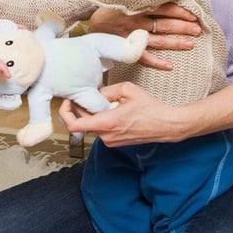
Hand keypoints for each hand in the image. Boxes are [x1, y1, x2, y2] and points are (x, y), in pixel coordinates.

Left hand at [58, 81, 184, 146]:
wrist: (166, 125)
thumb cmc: (150, 108)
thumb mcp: (127, 90)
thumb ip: (106, 90)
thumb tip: (94, 93)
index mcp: (106, 123)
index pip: (73, 125)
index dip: (65, 113)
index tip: (67, 102)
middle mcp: (106, 136)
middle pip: (82, 123)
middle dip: (81, 109)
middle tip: (88, 95)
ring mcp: (111, 141)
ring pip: (92, 126)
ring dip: (93, 114)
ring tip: (106, 102)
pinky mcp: (115, 142)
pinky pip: (101, 129)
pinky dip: (102, 119)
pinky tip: (113, 110)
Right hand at [89, 3, 199, 68]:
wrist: (89, 23)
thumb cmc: (110, 7)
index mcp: (136, 5)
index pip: (162, 7)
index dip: (179, 11)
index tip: (194, 14)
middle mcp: (135, 20)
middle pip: (163, 24)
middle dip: (182, 26)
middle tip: (198, 29)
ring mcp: (130, 36)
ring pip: (157, 40)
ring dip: (175, 43)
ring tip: (191, 44)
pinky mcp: (125, 48)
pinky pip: (142, 57)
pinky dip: (156, 62)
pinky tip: (169, 66)